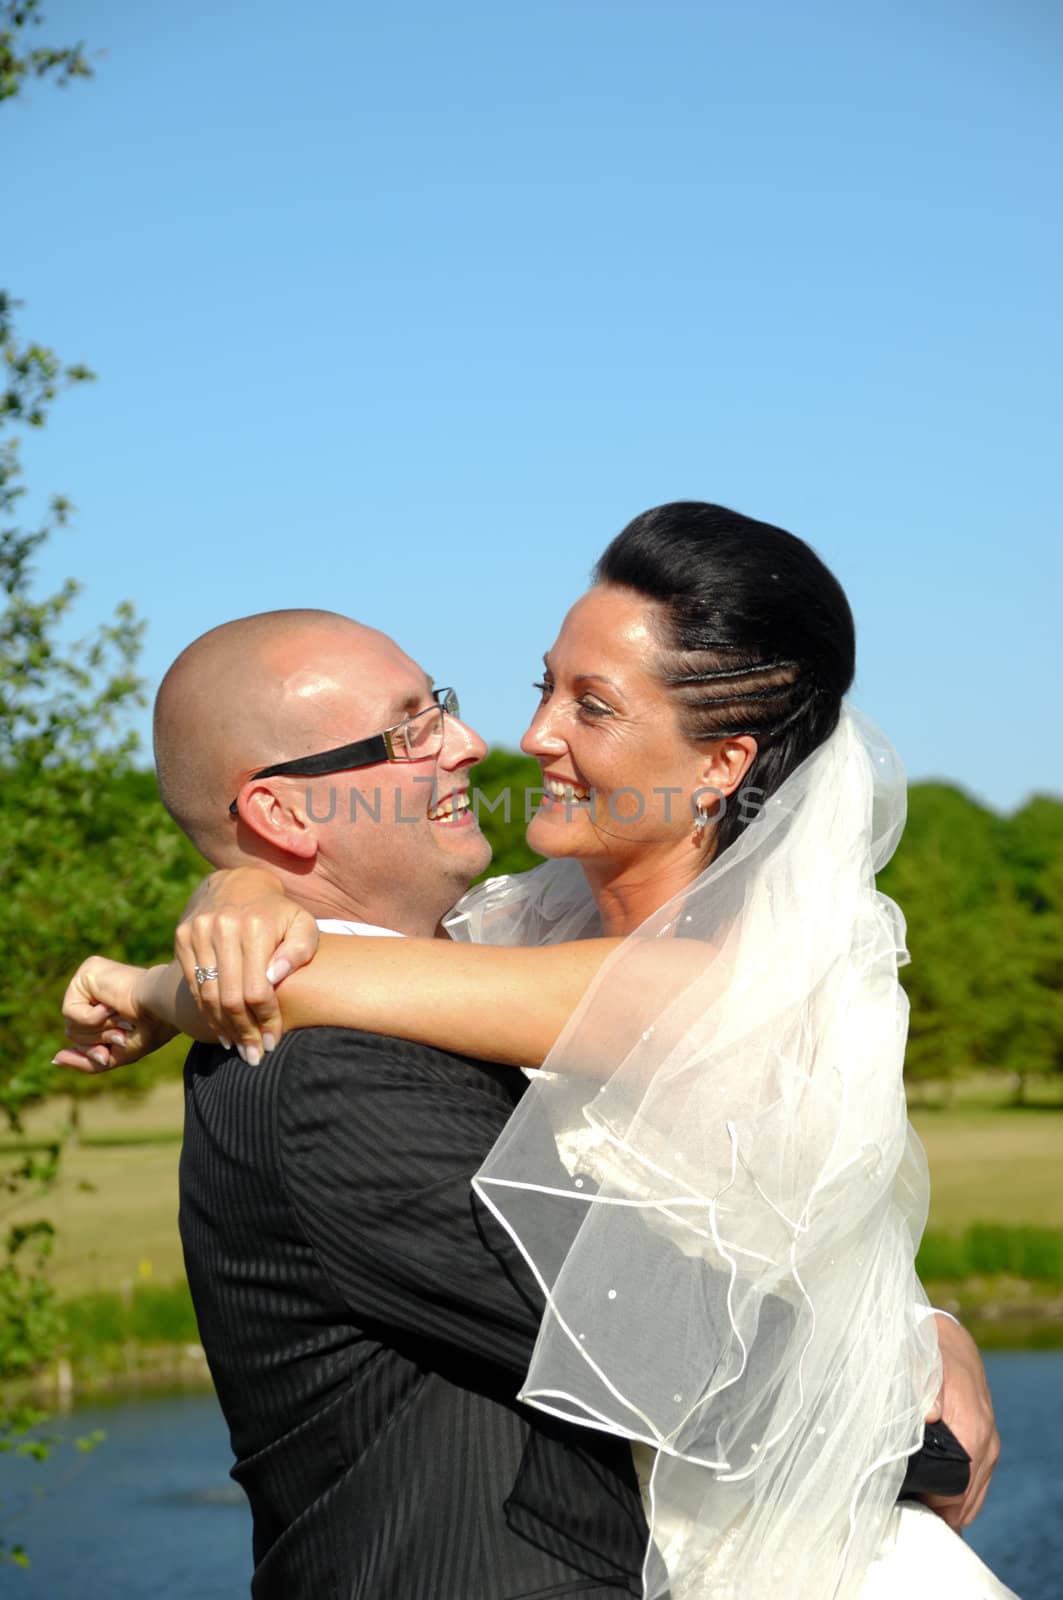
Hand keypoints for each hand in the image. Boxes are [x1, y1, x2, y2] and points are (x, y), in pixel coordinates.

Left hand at [55, 957, 176, 1072]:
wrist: (163, 1007)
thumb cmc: (150, 1029)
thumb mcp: (116, 1054)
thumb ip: (86, 1061)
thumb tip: (55, 1059)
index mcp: (103, 1006)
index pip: (80, 1036)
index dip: (93, 1049)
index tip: (115, 1046)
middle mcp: (94, 990)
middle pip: (72, 1031)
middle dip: (97, 1039)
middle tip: (123, 1028)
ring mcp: (90, 978)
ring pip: (70, 1024)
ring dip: (98, 1029)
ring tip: (120, 1016)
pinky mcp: (87, 971)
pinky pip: (70, 1011)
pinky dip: (91, 1018)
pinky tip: (109, 1007)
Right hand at [174, 868, 318, 1054]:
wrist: (239, 883)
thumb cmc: (279, 914)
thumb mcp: (302, 924)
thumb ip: (300, 949)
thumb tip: (276, 975)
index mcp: (255, 926)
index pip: (258, 989)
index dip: (266, 1020)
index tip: (273, 1043)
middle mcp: (222, 927)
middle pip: (231, 997)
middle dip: (245, 1032)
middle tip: (254, 1056)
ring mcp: (198, 932)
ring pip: (208, 995)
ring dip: (223, 1027)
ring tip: (238, 1047)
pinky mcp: (182, 937)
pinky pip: (193, 985)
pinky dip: (205, 1011)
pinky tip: (220, 1028)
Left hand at [923, 1314, 999, 1527]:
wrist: (945, 1338)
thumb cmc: (925, 1352)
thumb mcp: (917, 1362)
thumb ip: (922, 1388)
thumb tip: (931, 1416)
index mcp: (972, 1428)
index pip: (958, 1490)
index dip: (933, 1505)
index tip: (905, 1507)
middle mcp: (986, 1442)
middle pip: (967, 1500)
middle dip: (938, 1512)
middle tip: (904, 1514)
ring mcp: (988, 1444)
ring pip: (974, 1495)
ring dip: (948, 1507)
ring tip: (916, 1509)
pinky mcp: (984, 1443)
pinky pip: (976, 1482)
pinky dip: (959, 1496)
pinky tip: (936, 1500)